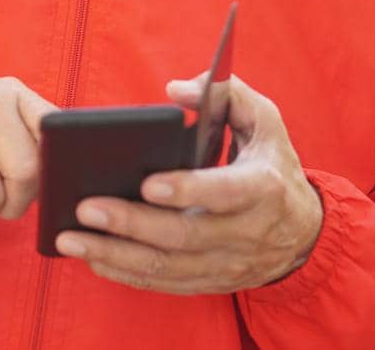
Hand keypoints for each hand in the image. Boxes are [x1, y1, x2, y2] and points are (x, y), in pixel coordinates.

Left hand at [53, 72, 322, 294]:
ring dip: (116, 255)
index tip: (147, 183)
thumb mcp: (263, 122)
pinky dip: (125, 274)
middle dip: (131, 223)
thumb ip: (226, 93)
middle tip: (85, 207)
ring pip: (168, 267)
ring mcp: (228, 264)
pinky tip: (91, 258)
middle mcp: (247, 232)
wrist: (304, 231)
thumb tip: (177, 90)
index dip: (188, 190)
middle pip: (185, 235)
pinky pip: (165, 284)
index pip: (226, 193)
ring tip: (71, 239)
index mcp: (263, 188)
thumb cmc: (270, 163)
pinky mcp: (211, 282)